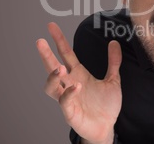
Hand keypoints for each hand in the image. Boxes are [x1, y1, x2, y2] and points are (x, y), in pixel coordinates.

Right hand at [36, 22, 121, 143]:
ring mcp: (68, 98)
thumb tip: (114, 42)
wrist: (108, 127)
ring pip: (51, 86)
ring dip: (52, 77)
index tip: (51, 26)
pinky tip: (77, 87)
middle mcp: (70, 84)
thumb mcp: (113, 80)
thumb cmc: (106, 105)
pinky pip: (65, 101)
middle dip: (45, 54)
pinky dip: (68, 94)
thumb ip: (113, 62)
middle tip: (40, 41)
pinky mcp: (70, 112)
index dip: (59, 40)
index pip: (65, 54)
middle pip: (52, 67)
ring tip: (59, 68)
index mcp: (78, 74)